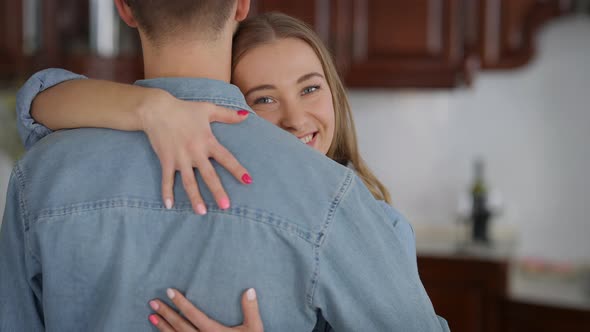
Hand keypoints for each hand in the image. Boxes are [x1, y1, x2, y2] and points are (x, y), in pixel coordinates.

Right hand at [139, 90, 251, 214]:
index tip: (248, 181)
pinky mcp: (166, 160)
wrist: (156, 109)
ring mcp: (180, 158)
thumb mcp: (208, 109)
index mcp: (207, 141)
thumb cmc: (184, 109)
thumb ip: (227, 115)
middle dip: (217, 191)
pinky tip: (169, 206)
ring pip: (189, 182)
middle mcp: (195, 152)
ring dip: (195, 197)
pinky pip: (167, 179)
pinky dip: (167, 192)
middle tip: (226, 206)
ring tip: (202, 212)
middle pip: (209, 175)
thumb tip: (247, 115)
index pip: (226, 158)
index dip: (237, 170)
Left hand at [148, 288, 263, 331]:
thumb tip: (250, 290)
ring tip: (151, 316)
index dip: (180, 302)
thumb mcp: (254, 329)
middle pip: (180, 326)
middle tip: (152, 302)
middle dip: (166, 313)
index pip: (193, 314)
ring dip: (162, 327)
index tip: (169, 291)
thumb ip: (251, 310)